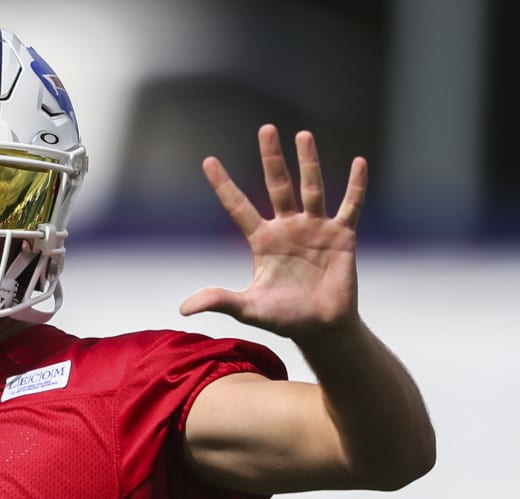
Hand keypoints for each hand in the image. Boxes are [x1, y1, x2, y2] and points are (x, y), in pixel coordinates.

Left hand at [180, 125, 367, 340]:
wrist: (321, 328)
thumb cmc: (283, 317)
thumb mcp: (247, 308)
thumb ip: (219, 300)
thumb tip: (183, 309)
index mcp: (262, 240)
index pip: (238, 206)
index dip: (224, 185)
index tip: (208, 161)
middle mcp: (287, 227)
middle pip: (277, 185)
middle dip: (271, 159)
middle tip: (266, 129)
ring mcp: (315, 228)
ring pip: (311, 188)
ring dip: (308, 162)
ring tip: (303, 135)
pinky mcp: (342, 236)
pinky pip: (350, 206)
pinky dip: (355, 186)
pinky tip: (358, 163)